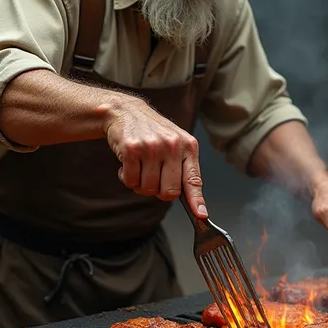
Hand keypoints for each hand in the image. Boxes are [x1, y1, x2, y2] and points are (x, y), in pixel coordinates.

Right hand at [104, 94, 207, 217]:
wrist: (126, 112)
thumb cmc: (153, 132)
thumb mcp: (176, 144)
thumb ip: (184, 169)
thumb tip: (193, 202)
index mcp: (188, 146)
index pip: (194, 180)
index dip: (196, 200)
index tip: (200, 215)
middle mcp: (172, 146)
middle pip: (169, 192)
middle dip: (159, 191)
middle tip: (154, 177)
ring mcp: (151, 147)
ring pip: (148, 189)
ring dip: (141, 184)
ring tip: (140, 166)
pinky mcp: (131, 149)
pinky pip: (131, 181)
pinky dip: (127, 178)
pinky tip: (128, 164)